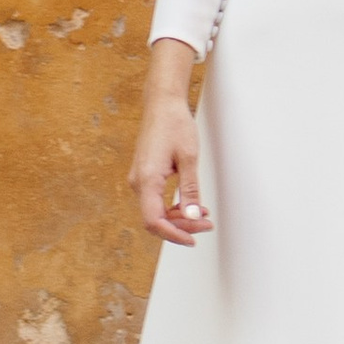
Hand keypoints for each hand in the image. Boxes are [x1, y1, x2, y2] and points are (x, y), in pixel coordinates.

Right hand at [130, 39, 210, 244]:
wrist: (162, 104)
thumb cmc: (174, 124)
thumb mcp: (189, 157)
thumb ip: (190, 189)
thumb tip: (194, 216)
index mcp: (147, 179)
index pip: (154, 220)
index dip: (173, 234)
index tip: (192, 239)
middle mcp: (138, 182)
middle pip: (155, 219)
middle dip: (181, 227)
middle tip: (206, 225)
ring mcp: (139, 180)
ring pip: (156, 211)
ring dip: (179, 218)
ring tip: (203, 216)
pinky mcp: (144, 176)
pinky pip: (155, 201)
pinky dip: (173, 207)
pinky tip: (191, 206)